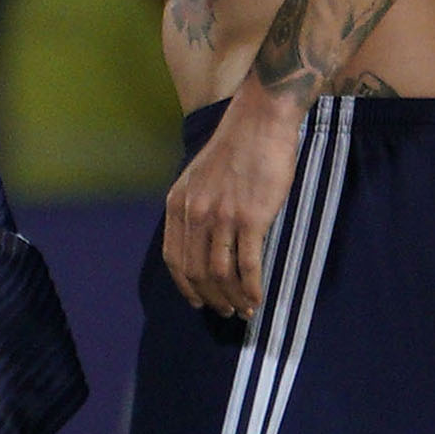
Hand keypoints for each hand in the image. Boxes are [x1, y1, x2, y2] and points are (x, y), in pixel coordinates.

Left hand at [162, 92, 303, 318]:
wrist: (260, 121)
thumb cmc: (236, 147)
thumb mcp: (198, 176)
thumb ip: (194, 206)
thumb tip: (200, 240)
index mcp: (178, 204)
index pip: (173, 258)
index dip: (185, 286)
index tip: (198, 301)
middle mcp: (194, 213)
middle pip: (196, 272)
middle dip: (211, 298)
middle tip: (225, 311)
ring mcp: (222, 217)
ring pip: (220, 273)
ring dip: (231, 298)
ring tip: (243, 311)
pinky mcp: (251, 219)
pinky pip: (247, 265)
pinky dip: (251, 289)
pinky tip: (257, 299)